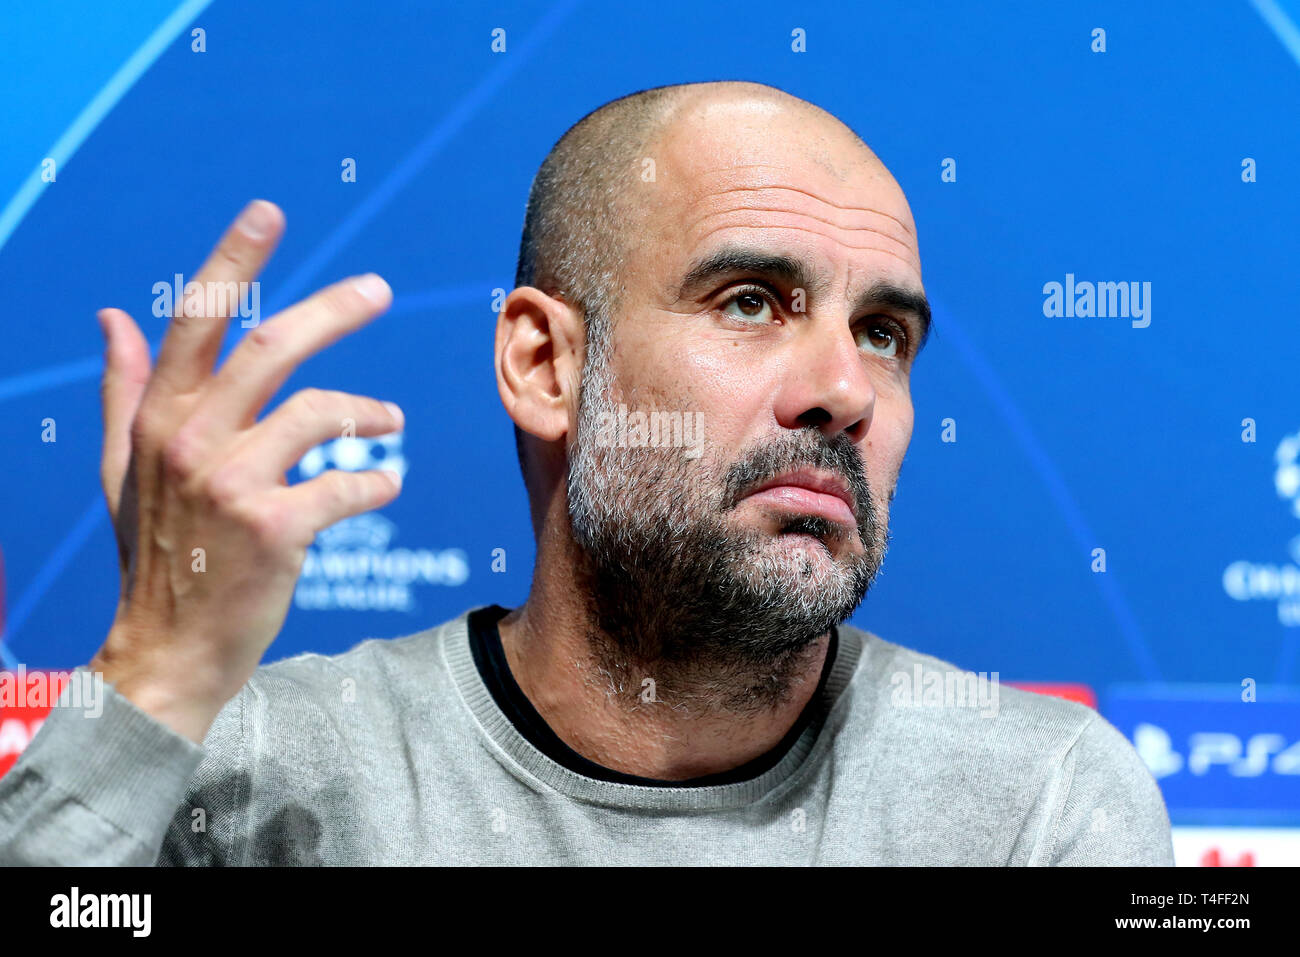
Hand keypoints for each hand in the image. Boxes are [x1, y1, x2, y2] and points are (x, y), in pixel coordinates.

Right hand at [88, 200, 403, 743]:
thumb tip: (110, 315)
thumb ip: (124, 391)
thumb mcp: (124, 470)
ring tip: (391, 421)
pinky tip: (384, 485)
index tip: (270, 210)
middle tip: (379, 289)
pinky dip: (377, 483)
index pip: (195, 319)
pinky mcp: (276, 530)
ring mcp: (232, 485)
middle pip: (273, 347)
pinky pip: (348, 485)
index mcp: (157, 419)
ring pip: (322, 413)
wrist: (167, 652)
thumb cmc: (156, 555)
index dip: (232, 259)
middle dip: (333, 310)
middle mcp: (191, 441)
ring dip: (369, 411)